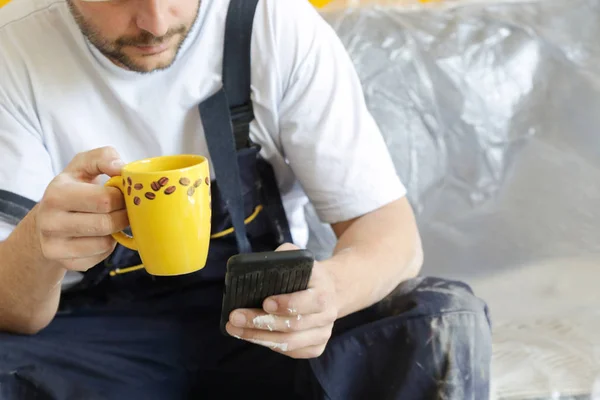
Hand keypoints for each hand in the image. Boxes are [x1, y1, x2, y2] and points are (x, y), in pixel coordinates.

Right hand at [35, 146, 128, 271]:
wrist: (48, 218)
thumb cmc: (74, 187)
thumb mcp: (83, 165)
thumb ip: (103, 157)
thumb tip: (119, 167)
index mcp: (56, 194)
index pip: (105, 200)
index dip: (122, 197)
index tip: (121, 194)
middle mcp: (49, 222)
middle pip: (107, 224)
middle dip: (123, 215)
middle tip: (124, 209)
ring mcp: (54, 246)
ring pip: (105, 243)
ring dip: (116, 232)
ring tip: (110, 220)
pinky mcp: (65, 263)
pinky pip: (100, 258)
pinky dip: (107, 247)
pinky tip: (100, 235)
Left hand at [225, 243, 338, 358]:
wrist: (331, 291)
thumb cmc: (307, 274)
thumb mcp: (300, 258)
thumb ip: (284, 255)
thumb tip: (257, 265)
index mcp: (324, 289)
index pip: (306, 301)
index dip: (285, 304)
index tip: (264, 302)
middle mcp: (327, 313)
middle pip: (293, 325)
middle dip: (260, 322)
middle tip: (235, 317)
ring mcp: (324, 332)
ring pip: (290, 342)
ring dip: (259, 337)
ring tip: (235, 329)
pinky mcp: (317, 346)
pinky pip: (292, 352)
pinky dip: (270, 346)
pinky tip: (253, 337)